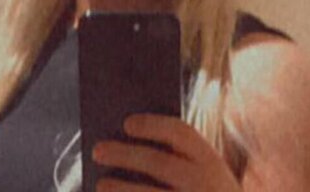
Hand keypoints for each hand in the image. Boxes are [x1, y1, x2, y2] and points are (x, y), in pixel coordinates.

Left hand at [91, 114, 242, 191]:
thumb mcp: (204, 178)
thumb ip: (177, 160)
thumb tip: (125, 143)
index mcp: (211, 162)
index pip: (181, 133)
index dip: (153, 125)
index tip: (126, 123)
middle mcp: (206, 184)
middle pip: (159, 162)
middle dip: (125, 155)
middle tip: (98, 150)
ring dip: (122, 189)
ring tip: (100, 185)